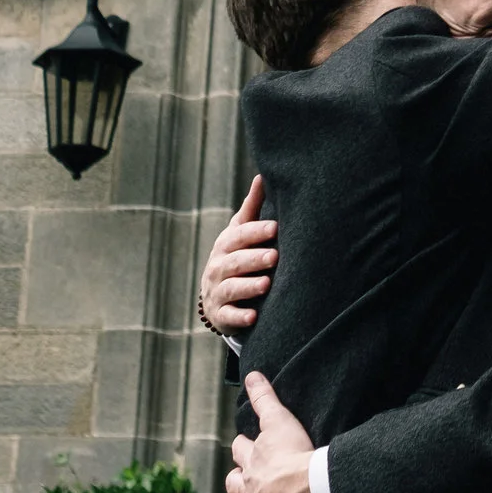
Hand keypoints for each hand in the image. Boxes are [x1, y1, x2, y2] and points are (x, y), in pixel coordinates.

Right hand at [201, 177, 276, 335]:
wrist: (216, 296)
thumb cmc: (236, 256)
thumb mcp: (240, 233)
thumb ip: (252, 208)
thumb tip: (262, 175)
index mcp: (225, 245)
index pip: (238, 236)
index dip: (256, 231)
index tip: (275, 227)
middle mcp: (218, 267)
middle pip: (235, 262)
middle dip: (254, 258)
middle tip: (274, 255)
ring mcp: (217, 292)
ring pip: (232, 288)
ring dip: (248, 286)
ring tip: (266, 284)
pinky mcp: (221, 315)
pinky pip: (229, 316)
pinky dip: (239, 317)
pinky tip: (254, 317)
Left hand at [225, 372, 317, 492]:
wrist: (308, 490)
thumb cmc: (295, 454)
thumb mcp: (278, 420)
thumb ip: (264, 397)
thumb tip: (250, 374)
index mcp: (253, 460)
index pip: (241, 448)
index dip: (244, 446)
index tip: (248, 445)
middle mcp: (248, 487)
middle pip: (233, 482)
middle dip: (236, 479)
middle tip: (245, 478)